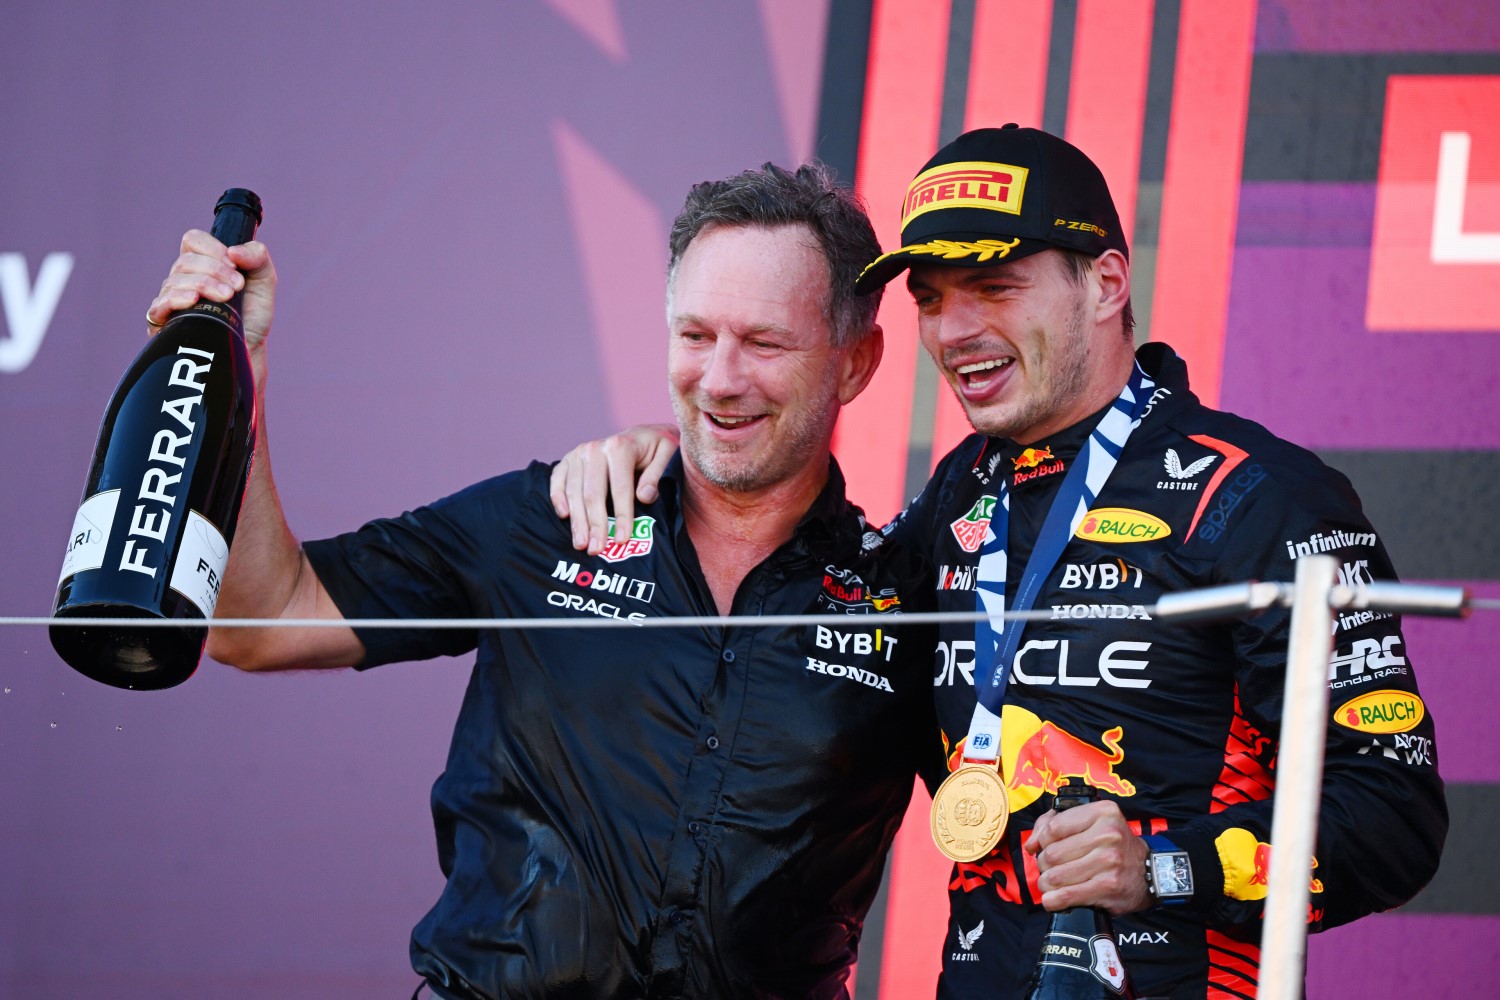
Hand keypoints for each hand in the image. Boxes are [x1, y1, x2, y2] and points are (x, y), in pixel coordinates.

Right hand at [146, 229, 276, 353]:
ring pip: (175, 280)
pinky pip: (160, 304)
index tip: (235, 266)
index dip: (214, 249)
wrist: (249, 345)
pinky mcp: (164, 321)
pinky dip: (177, 298)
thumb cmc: (253, 313)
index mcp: (202, 263)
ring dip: (204, 285)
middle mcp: (183, 278)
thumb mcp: (264, 280)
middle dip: (215, 271)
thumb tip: (233, 250)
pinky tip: (194, 300)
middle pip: (186, 260)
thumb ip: (257, 256)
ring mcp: (171, 298)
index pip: (193, 240)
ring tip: (227, 298)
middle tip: (236, 287)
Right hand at [549, 424, 678, 552]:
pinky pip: (557, 480)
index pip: (620, 488)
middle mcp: (595, 448)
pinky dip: (558, 498)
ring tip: (581, 544)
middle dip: (595, 525)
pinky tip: (564, 517)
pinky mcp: (568, 460)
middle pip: (592, 493)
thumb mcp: (668, 453)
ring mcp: (579, 454)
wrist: (642, 436)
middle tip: (596, 549)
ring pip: (574, 492)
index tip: (623, 539)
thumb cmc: (657, 449)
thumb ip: (657, 475)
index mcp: (620, 446)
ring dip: (577, 520)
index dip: (622, 516)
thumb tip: (644, 497)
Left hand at [1026, 799, 1150, 914]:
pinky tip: (1052, 900)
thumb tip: (1031, 844)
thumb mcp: (1092, 823)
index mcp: (1102, 812)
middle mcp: (1107, 834)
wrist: (1150, 872)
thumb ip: (1055, 823)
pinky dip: (1054, 900)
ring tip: (1051, 884)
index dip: (1041, 840)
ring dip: (1047, 884)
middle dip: (1044, 864)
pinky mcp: (1108, 886)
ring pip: (1056, 875)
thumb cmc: (1113, 846)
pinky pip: (1068, 895)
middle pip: (1052, 853)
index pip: (1053, 828)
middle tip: (1050, 869)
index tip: (1042, 848)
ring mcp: (1108, 861)